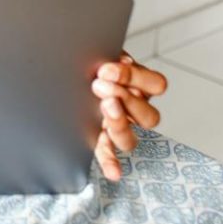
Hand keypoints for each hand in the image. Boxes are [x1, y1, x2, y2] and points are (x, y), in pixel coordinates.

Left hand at [91, 52, 166, 181]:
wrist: (65, 72)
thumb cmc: (90, 61)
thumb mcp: (102, 52)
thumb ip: (110, 54)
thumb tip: (120, 60)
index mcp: (140, 86)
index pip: (156, 85)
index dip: (136, 77)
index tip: (110, 67)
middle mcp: (134, 110)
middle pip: (149, 116)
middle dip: (126, 100)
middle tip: (101, 85)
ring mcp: (119, 128)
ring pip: (131, 140)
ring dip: (119, 125)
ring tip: (103, 108)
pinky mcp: (100, 140)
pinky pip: (108, 154)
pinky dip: (111, 163)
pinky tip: (113, 172)